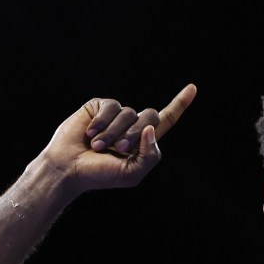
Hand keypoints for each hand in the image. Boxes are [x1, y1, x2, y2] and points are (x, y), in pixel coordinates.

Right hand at [36, 83, 196, 192]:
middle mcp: (131, 125)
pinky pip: (110, 107)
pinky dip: (102, 122)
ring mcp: (115, 115)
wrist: (70, 169)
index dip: (179, 104)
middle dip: (135, 134)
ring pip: (129, 113)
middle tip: (118, 150)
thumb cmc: (100, 175)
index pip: (166, 120)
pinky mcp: (98, 106)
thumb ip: (150, 155)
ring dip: (114, 133)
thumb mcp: (132, 173)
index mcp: (143, 141)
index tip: (193, 88)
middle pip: (151, 116)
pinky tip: (90, 133)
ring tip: (98, 147)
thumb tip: (151, 128)